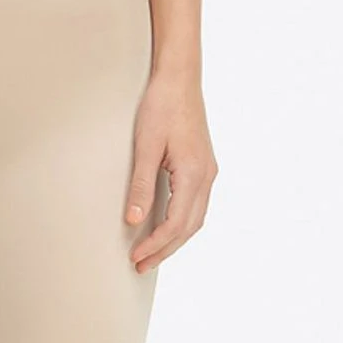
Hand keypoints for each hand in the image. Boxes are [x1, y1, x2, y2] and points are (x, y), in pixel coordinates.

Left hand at [124, 69, 217, 272]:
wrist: (179, 77)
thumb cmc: (160, 105)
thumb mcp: (146, 145)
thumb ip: (142, 185)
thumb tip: (134, 220)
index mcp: (194, 174)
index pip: (176, 224)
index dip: (156, 245)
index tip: (136, 257)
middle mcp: (207, 176)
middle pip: (189, 227)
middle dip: (165, 248)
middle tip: (140, 265)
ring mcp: (209, 169)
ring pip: (196, 217)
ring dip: (174, 237)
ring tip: (151, 251)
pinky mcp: (204, 163)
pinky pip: (196, 203)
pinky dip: (182, 221)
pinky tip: (166, 223)